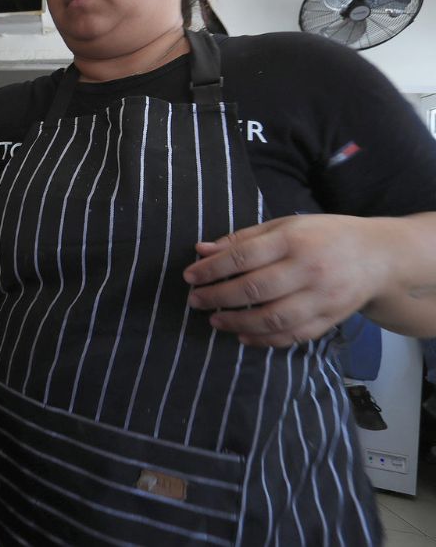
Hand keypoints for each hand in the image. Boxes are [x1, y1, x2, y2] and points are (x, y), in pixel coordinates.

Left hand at [182, 214, 390, 346]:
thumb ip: (243, 239)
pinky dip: (265, 340)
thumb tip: (202, 250)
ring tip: (215, 321)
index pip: (243, 256)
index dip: (212, 269)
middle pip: (254, 289)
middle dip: (218, 297)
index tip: (189, 277)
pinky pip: (293, 335)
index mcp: (294, 240)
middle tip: (195, 301)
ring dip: (237, 323)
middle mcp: (309, 269)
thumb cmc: (323, 235)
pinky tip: (243, 337)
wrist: (377, 256)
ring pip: (272, 318)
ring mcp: (322, 297)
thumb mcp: (285, 226)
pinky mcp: (330, 318)